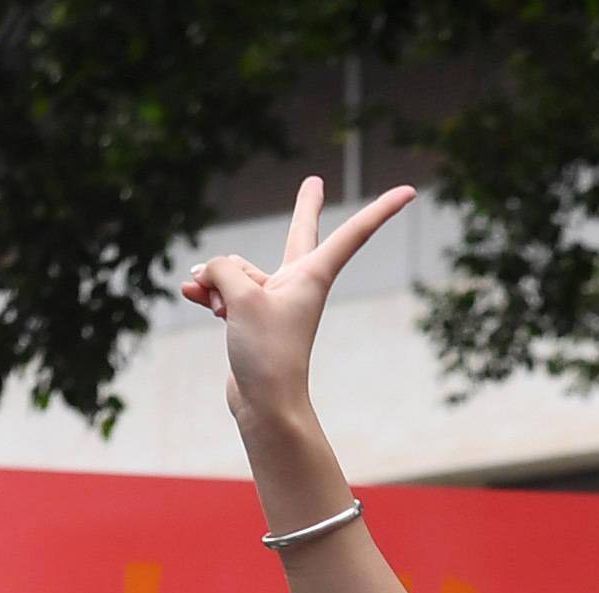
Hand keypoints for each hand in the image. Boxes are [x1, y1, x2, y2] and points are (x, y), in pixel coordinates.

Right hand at [181, 177, 418, 426]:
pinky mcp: (252, 319)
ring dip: (217, 280)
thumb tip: (206, 273)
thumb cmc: (268, 352)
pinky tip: (188, 292)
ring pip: (239, 271)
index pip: (354, 232)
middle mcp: (297, 284)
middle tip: (314, 182)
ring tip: (211, 303)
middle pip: (298, 234)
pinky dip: (208, 292)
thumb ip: (222, 270)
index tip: (409, 192)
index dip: (381, 209)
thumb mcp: (242, 297)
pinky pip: (227, 291)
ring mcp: (274, 301)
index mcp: (313, 274)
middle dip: (304, 208)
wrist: (266, 404)